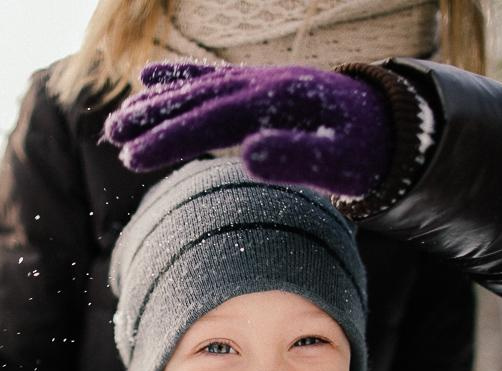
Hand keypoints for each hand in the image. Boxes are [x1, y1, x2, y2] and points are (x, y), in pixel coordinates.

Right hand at [103, 61, 391, 197]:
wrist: (389, 123)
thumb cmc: (365, 150)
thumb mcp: (342, 163)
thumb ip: (298, 157)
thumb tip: (246, 156)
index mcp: (278, 100)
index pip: (214, 119)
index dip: (172, 137)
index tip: (134, 157)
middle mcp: (261, 83)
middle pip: (196, 99)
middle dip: (152, 119)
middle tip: (112, 139)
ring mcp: (256, 81)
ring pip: (196, 87)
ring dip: (154, 102)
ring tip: (115, 123)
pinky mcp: (256, 87)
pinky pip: (209, 78)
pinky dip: (178, 77)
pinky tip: (147, 79)